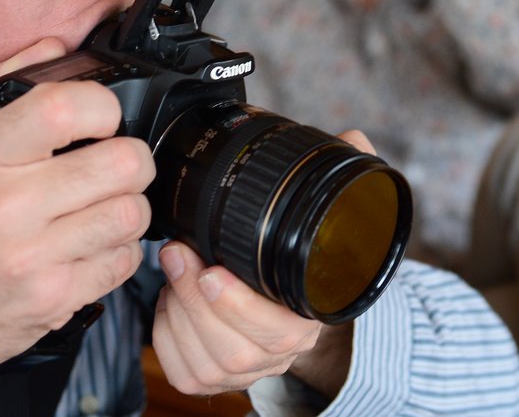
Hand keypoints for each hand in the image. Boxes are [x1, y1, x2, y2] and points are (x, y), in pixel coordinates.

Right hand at [0, 39, 154, 415]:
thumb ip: (0, 88)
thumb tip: (55, 46)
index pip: (67, 107)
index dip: (104, 107)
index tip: (103, 120)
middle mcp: (6, 205)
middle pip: (122, 161)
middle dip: (132, 161)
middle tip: (115, 168)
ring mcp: (33, 255)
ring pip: (132, 212)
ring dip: (129, 209)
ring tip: (102, 210)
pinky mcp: (55, 298)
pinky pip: (125, 261)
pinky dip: (119, 253)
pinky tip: (90, 249)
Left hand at [150, 129, 374, 400]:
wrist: (287, 307)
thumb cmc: (296, 260)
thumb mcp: (319, 220)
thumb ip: (336, 177)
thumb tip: (352, 139)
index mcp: (306, 318)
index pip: (278, 330)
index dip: (240, 306)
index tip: (213, 271)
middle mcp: (278, 353)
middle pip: (234, 349)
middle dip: (195, 300)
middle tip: (177, 254)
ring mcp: (244, 372)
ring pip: (204, 364)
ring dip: (178, 314)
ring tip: (173, 269)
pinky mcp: (210, 378)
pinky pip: (182, 372)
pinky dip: (166, 338)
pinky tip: (171, 303)